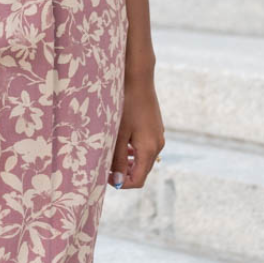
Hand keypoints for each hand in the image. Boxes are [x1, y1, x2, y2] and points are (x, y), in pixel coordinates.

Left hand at [107, 66, 164, 190]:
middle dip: (123, 173)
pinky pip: (145, 148)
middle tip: (105, 165)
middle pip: (141, 171)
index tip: (104, 176)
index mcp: (149, 149)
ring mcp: (159, 137)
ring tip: (110, 153)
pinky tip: (121, 142)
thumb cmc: (126, 105)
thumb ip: (117, 159)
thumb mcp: (118, 134)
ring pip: (143, 160)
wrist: (139, 79)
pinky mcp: (156, 129)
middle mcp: (158, 145)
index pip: (138, 180)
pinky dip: (133, 151)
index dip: (121, 183)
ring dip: (127, 162)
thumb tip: (117, 182)